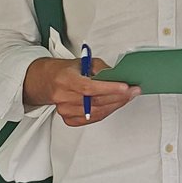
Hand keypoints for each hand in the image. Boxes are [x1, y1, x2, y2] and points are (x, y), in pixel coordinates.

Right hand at [23, 57, 137, 127]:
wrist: (48, 81)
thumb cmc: (67, 71)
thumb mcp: (84, 62)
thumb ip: (101, 69)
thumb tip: (119, 77)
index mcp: (65, 79)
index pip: (89, 87)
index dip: (109, 88)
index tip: (125, 87)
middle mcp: (63, 96)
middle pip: (95, 102)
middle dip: (119, 97)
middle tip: (133, 91)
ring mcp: (65, 110)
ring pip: (96, 112)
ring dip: (115, 105)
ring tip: (127, 97)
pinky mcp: (68, 119)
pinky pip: (92, 119)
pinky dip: (106, 112)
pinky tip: (115, 105)